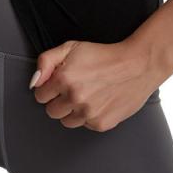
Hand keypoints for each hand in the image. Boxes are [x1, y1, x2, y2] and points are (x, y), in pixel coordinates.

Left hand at [29, 38, 165, 131]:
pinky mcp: (101, 124)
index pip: (40, 96)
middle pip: (51, 111)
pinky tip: (99, 101)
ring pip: (67, 121)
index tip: (59, 82)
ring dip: (72, 111)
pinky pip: (85, 125)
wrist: (137, 64)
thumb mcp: (72, 47)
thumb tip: (34, 81)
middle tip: (74, 88)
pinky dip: (89, 116)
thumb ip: (46, 61)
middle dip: (59, 100)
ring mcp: (88, 113)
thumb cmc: (104, 55)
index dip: (49, 87)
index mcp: (64, 78)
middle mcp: (74, 97)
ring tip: (87, 94)